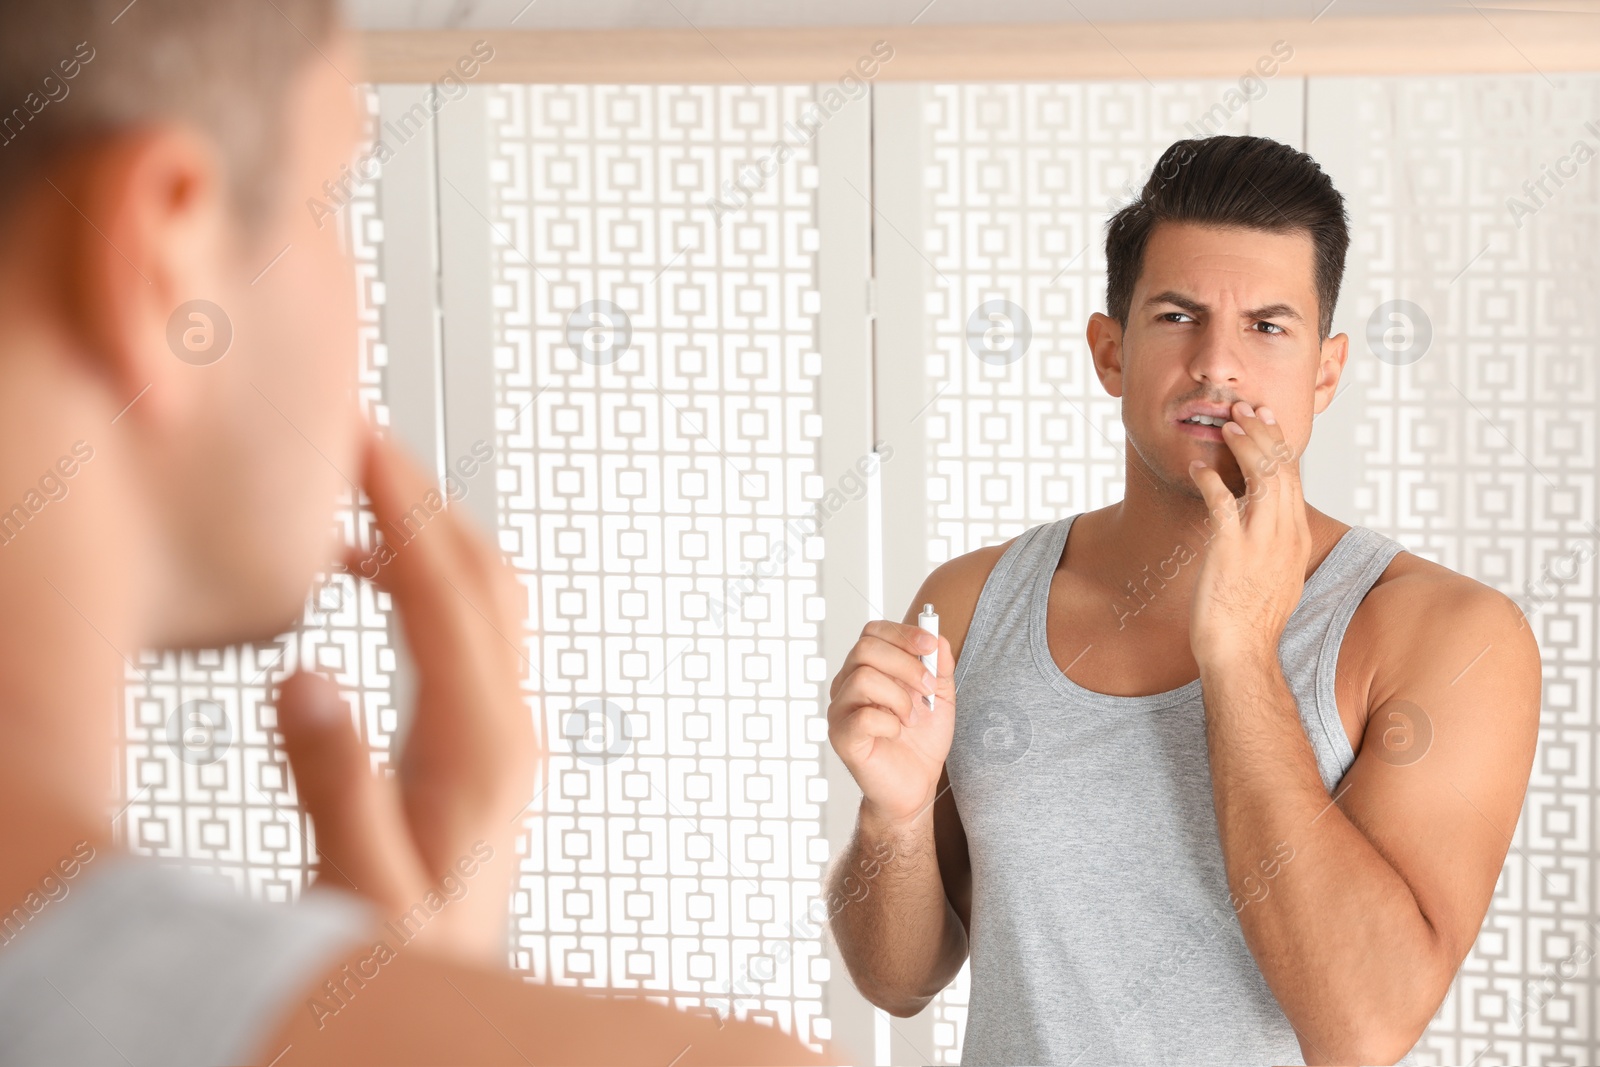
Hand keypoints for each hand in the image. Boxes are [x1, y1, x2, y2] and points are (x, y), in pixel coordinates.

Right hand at [276, 426, 536, 967]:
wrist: (443, 985)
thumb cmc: (405, 950)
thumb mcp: (360, 882)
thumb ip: (337, 786)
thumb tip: (307, 679)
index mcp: (483, 746)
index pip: (447, 597)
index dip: (404, 514)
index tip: (364, 447)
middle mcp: (507, 725)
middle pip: (484, 577)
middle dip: (425, 499)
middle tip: (361, 439)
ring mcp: (502, 730)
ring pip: (483, 597)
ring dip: (427, 534)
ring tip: (356, 492)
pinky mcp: (483, 741)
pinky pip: (462, 629)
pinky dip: (419, 580)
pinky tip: (365, 578)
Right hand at [827, 620, 954, 827]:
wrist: (916, 786)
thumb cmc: (921, 741)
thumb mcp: (940, 697)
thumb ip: (939, 666)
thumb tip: (937, 637)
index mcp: (867, 669)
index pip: (873, 632)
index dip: (903, 633)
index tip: (931, 645)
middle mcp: (847, 684)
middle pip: (865, 648)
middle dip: (906, 664)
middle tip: (928, 689)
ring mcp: (840, 710)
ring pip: (863, 678)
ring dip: (899, 697)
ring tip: (911, 718)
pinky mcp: (841, 737)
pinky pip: (862, 716)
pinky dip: (890, 723)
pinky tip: (896, 733)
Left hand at [1187, 400, 1311, 667]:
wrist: (1241, 653)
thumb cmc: (1250, 619)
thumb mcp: (1276, 576)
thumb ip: (1274, 544)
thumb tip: (1265, 523)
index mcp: (1297, 538)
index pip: (1294, 477)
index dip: (1279, 444)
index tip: (1264, 421)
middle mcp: (1285, 534)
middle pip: (1282, 466)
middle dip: (1263, 430)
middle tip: (1245, 409)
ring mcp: (1260, 541)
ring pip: (1262, 474)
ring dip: (1243, 443)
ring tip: (1226, 424)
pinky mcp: (1231, 549)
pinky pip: (1222, 501)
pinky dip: (1209, 479)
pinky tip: (1197, 469)